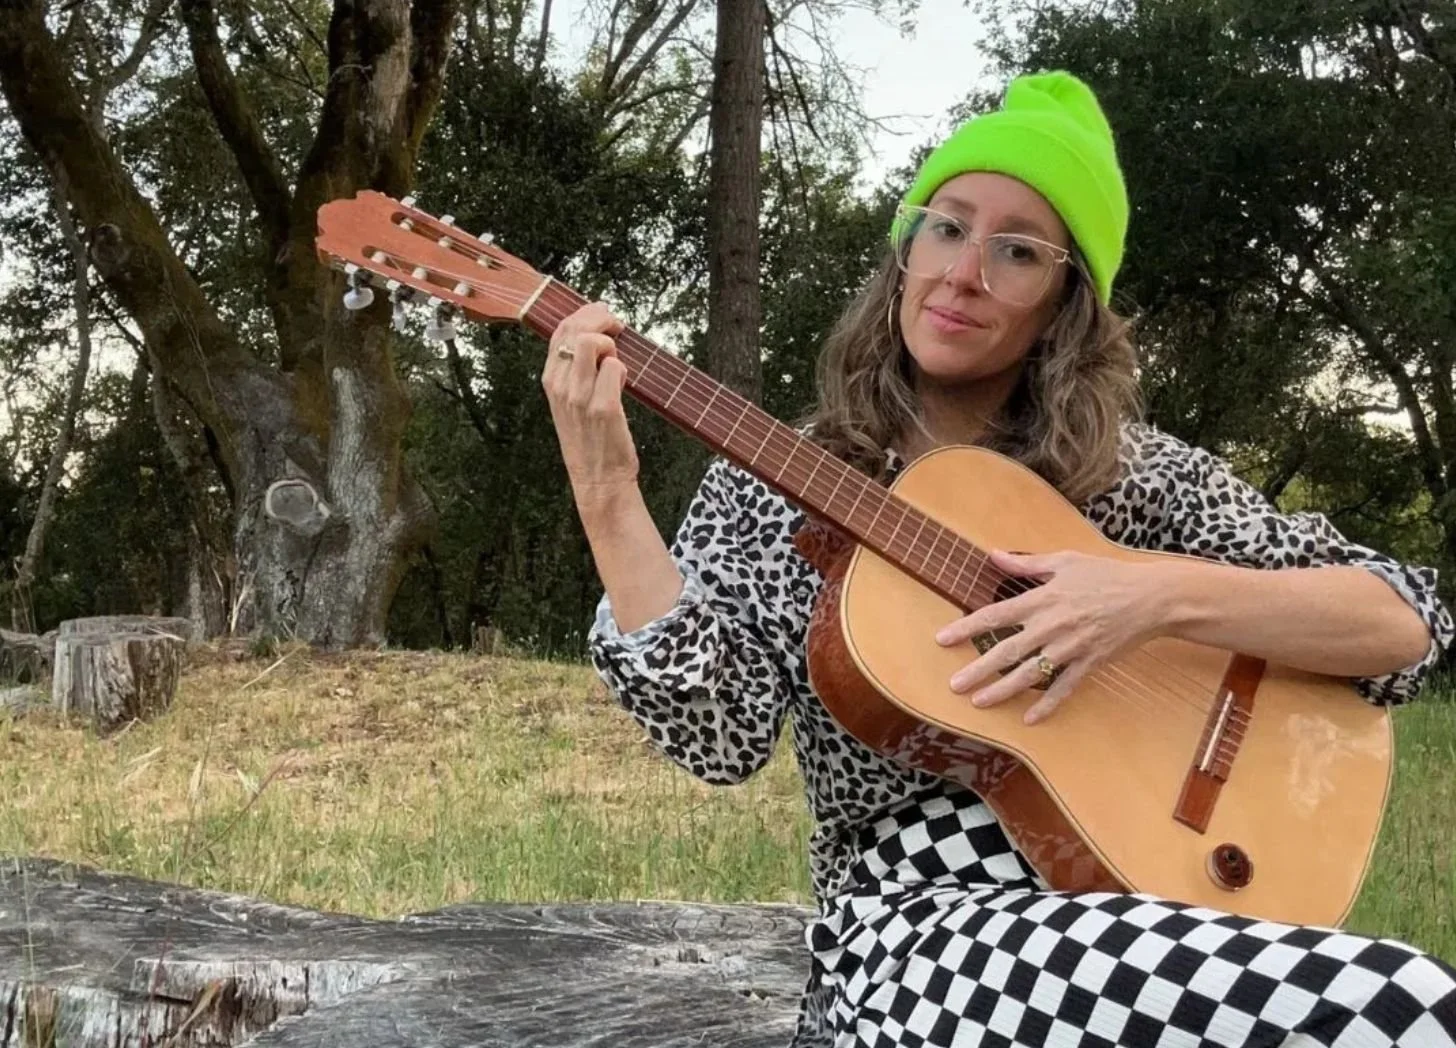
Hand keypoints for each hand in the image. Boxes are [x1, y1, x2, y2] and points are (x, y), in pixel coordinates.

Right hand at [540, 302, 638, 506]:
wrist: (598, 480)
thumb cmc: (590, 440)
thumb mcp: (570, 402)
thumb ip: (576, 371)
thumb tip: (594, 337)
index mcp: (551, 381)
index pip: (560, 331)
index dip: (584, 314)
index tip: (603, 315)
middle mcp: (561, 386)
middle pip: (574, 329)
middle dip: (600, 318)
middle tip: (617, 326)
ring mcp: (580, 398)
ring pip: (590, 343)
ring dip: (610, 343)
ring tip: (617, 359)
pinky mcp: (603, 408)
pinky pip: (616, 367)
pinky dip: (624, 368)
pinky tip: (624, 382)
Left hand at [934, 549, 1169, 723]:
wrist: (1151, 598)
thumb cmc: (1107, 574)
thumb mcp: (1065, 561)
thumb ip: (1026, 563)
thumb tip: (992, 555)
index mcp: (1043, 598)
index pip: (996, 615)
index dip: (967, 627)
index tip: (943, 639)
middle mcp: (1052, 625)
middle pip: (1007, 650)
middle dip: (978, 669)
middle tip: (954, 685)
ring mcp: (1071, 647)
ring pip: (1031, 673)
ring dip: (1003, 690)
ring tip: (979, 702)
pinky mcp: (1089, 663)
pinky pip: (1064, 687)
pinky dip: (1047, 704)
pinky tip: (1029, 718)